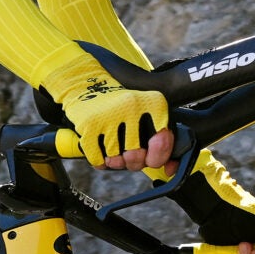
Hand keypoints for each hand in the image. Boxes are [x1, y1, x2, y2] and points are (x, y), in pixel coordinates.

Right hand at [51, 66, 170, 169]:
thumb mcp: (146, 111)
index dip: (157, 157)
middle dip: (132, 162)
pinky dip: (99, 160)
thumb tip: (168, 167)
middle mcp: (133, 106)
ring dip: (113, 161)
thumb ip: (161, 137)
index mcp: (152, 103)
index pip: (163, 142)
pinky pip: (98, 160)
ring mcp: (111, 115)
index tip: (150, 156)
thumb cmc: (120, 107)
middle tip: (128, 154)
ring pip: (116, 160)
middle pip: (136, 157)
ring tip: (112, 147)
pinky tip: (100, 148)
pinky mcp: (91, 124)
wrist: (86, 86)